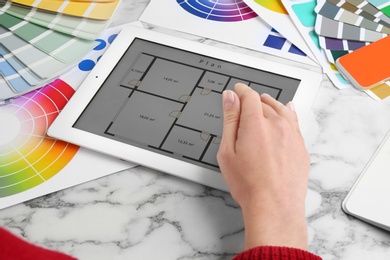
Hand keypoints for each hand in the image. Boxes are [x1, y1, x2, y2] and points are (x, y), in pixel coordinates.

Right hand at [217, 83, 309, 249]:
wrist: (275, 206)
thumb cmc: (249, 184)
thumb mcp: (228, 151)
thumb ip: (230, 120)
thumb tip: (230, 98)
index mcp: (256, 124)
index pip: (249, 97)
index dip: (241, 91)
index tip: (237, 90)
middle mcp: (277, 125)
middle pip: (264, 103)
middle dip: (253, 100)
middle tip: (244, 103)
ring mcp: (292, 135)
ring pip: (282, 109)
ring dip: (271, 103)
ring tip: (265, 101)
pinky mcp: (301, 146)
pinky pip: (295, 121)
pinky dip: (289, 113)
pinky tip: (287, 110)